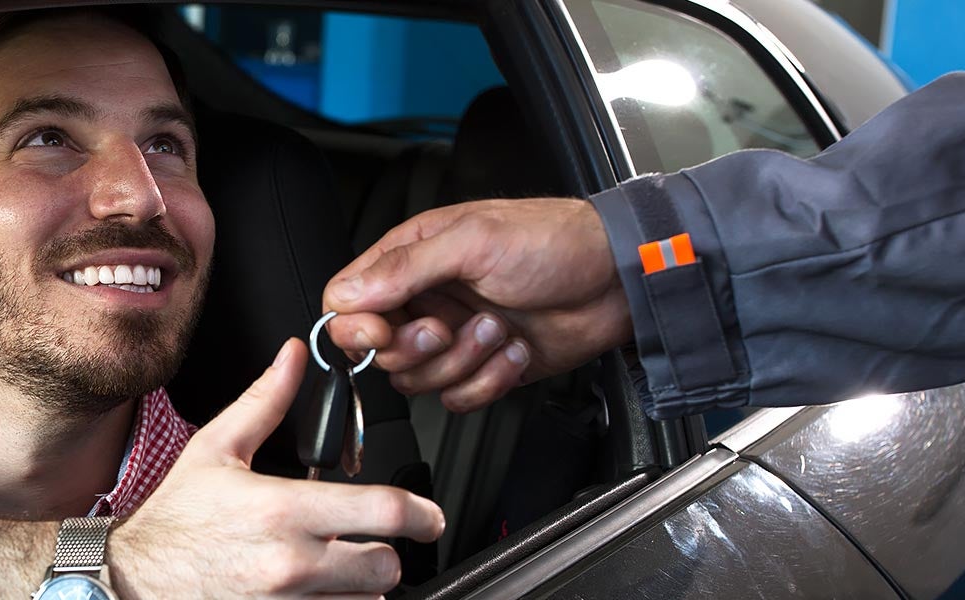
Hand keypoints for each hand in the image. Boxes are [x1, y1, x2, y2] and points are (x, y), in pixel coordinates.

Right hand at [110, 339, 444, 598]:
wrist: (131, 579)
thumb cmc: (175, 520)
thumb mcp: (216, 450)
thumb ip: (265, 402)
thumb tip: (293, 357)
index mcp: (282, 509)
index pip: (383, 511)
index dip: (422, 513)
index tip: (429, 515)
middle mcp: (290, 563)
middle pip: (387, 565)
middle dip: (384, 552)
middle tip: (363, 542)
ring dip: (360, 587)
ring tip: (330, 569)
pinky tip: (314, 592)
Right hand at [322, 199, 632, 411]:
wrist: (617, 280)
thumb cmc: (555, 241)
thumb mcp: (473, 241)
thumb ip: (404, 268)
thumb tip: (347, 292)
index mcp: (413, 257)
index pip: (348, 301)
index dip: (354, 325)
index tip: (378, 332)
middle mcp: (428, 298)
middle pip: (380, 350)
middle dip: (416, 347)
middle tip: (447, 327)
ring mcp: (456, 337)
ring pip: (420, 380)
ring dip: (462, 361)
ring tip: (497, 328)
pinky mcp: (485, 368)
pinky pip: (459, 398)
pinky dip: (489, 381)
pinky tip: (514, 349)